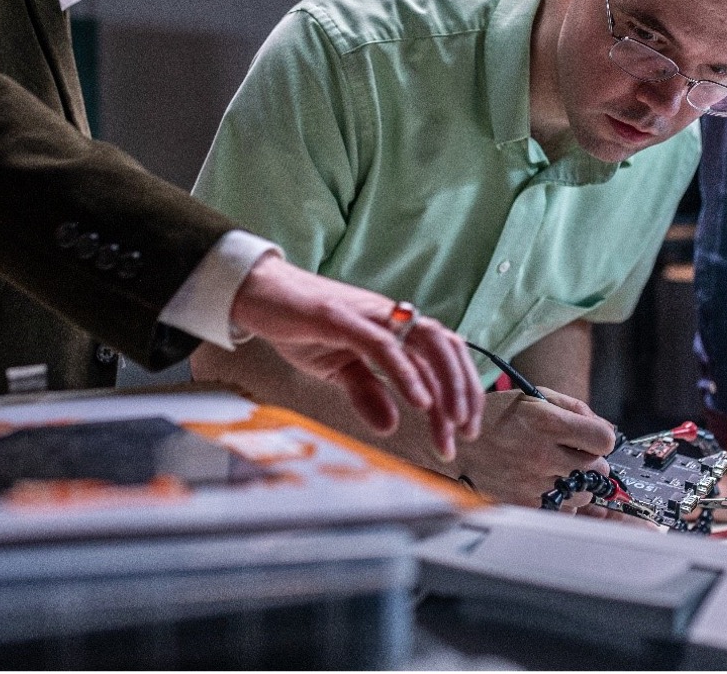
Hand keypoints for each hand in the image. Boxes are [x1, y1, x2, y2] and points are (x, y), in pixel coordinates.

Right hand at [229, 254, 482, 459]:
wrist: (259, 294)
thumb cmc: (301, 325)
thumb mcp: (338, 370)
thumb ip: (367, 393)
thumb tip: (390, 425)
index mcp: (394, 329)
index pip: (441, 358)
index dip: (460, 391)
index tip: (464, 430)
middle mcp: (390, 318)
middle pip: (445, 348)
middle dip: (462, 391)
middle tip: (466, 432)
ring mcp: (368, 314)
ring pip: (426, 342)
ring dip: (445, 382)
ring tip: (451, 421)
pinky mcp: (341, 317)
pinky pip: (382, 345)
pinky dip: (405, 373)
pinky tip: (418, 401)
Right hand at [451, 389, 616, 505]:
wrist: (452, 444)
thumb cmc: (493, 418)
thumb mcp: (532, 397)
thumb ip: (574, 409)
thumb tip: (607, 429)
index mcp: (546, 422)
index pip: (604, 440)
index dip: (600, 439)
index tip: (591, 440)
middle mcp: (542, 454)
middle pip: (598, 470)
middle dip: (589, 462)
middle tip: (568, 455)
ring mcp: (533, 483)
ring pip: (583, 494)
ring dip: (576, 484)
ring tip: (553, 470)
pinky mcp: (524, 505)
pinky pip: (562, 510)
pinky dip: (559, 501)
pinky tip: (541, 484)